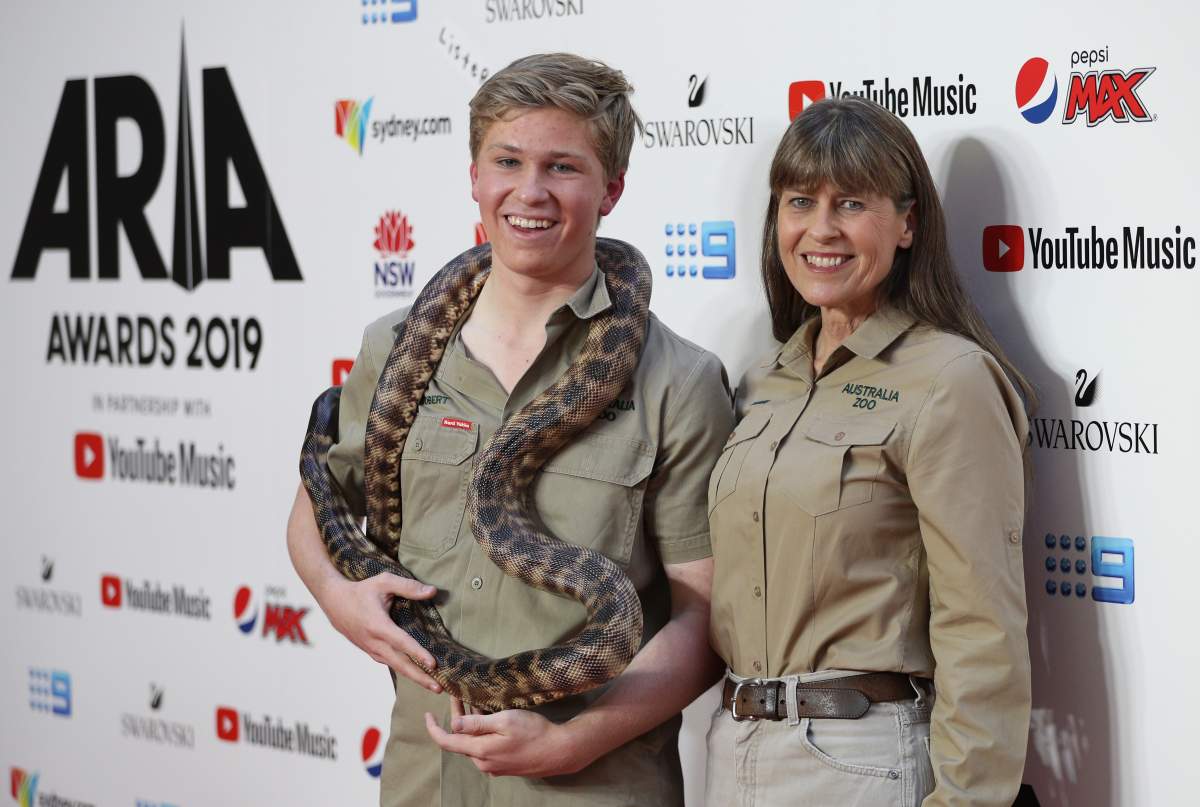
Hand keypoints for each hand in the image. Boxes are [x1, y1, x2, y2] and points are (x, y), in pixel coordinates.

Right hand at [318, 573, 442, 691]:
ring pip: (395, 667)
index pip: (402, 643)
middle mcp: (374, 642)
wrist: (334, 602)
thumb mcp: (384, 582)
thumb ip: (408, 587)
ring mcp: (371, 649)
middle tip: (440, 688)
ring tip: (433, 686)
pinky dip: (403, 670)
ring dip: (414, 677)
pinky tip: (416, 675)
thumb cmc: (361, 590)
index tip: (433, 664)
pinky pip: (389, 663)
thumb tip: (433, 591)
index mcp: (378, 625)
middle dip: (420, 677)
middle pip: (400, 664)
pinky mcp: (370, 651)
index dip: (417, 654)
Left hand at [424, 699, 586, 777]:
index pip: (447, 741)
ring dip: (472, 724)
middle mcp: (483, 762)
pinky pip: (486, 748)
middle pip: (461, 739)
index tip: (427, 714)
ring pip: (474, 743)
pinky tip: (490, 718)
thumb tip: (453, 724)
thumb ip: (477, 724)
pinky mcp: (504, 766)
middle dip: (458, 717)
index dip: (434, 728)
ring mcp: (494, 766)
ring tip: (475, 702)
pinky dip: (483, 732)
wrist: (559, 752)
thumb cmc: (534, 733)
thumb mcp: (505, 721)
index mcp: (480, 751)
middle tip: (458, 695)